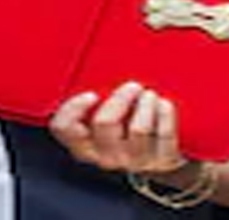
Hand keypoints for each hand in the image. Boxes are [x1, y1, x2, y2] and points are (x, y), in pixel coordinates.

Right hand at [49, 81, 187, 174]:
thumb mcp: (110, 120)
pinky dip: (165, 115)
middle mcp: (107, 156)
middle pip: (105, 123)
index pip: (63, 129)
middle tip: (132, 86)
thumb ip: (99, 100)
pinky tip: (164, 104)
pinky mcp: (162, 162)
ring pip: (138, 129)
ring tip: (150, 94)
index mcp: (86, 146)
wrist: (163, 164)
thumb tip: (101, 64)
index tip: (91, 94)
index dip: (72, 109)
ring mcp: (135, 161)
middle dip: (119, 99)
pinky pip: (164, 135)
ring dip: (145, 104)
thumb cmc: (131, 133)